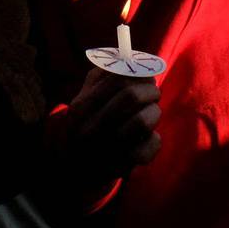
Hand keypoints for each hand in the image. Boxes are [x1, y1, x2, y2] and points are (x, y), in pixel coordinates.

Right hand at [57, 65, 161, 179]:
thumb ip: (100, 77)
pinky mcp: (124, 166)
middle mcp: (91, 128)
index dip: (138, 72)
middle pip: (132, 96)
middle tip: (153, 92)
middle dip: (150, 90)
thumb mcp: (82, 101)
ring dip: (154, 113)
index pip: (117, 80)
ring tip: (150, 115)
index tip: (146, 73)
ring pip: (144, 120)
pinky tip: (145, 139)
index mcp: (81, 108)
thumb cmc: (84, 126)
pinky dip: (154, 139)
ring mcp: (107, 149)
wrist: (74, 171)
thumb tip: (126, 56)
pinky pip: (152, 145)